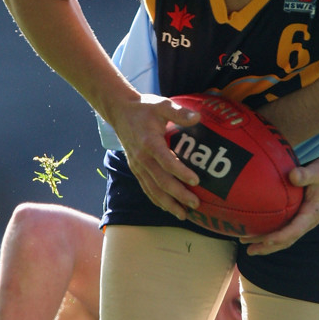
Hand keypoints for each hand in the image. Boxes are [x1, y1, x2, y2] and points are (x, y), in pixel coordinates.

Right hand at [110, 94, 201, 219]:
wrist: (121, 112)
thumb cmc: (145, 108)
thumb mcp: (162, 105)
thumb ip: (179, 112)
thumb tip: (198, 117)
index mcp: (150, 142)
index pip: (166, 161)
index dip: (180, 172)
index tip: (196, 181)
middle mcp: (142, 158)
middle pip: (161, 181)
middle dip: (178, 195)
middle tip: (196, 204)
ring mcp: (137, 166)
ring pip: (153, 189)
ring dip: (168, 203)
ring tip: (184, 214)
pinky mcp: (136, 169)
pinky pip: (146, 188)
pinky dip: (157, 200)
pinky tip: (168, 208)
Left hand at [240, 154, 318, 255]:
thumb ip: (306, 174)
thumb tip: (291, 175)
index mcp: (311, 214)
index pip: (292, 232)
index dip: (276, 238)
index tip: (261, 242)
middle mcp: (307, 221)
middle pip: (285, 240)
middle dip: (266, 246)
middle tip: (247, 249)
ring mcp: (305, 219)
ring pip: (284, 236)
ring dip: (266, 242)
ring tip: (247, 243)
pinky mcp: (302, 213)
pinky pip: (285, 226)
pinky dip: (272, 230)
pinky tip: (259, 226)